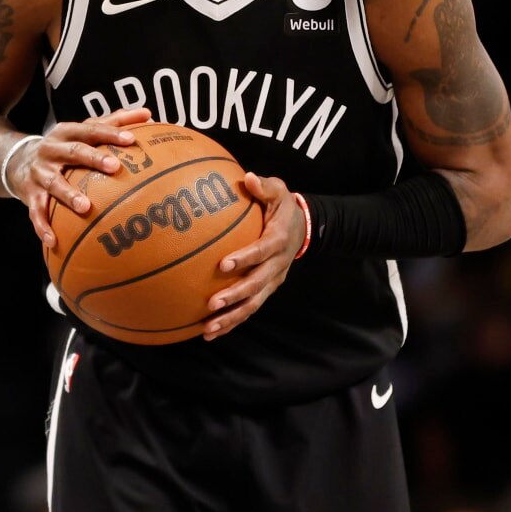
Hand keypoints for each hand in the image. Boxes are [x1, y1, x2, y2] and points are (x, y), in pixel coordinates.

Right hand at [9, 107, 151, 249]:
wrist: (17, 162)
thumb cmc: (62, 147)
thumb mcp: (82, 132)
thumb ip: (113, 122)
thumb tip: (148, 114)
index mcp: (66, 132)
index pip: (91, 130)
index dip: (110, 133)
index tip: (131, 139)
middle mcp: (51, 149)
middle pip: (73, 152)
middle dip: (92, 158)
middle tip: (114, 167)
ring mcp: (39, 172)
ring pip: (54, 183)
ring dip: (68, 195)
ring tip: (85, 207)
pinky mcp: (30, 194)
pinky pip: (36, 212)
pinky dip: (42, 226)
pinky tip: (53, 241)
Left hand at [201, 172, 301, 339]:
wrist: (302, 227)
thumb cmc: (282, 207)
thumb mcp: (278, 190)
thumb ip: (264, 187)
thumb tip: (248, 178)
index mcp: (278, 240)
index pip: (262, 251)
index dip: (245, 259)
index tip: (223, 264)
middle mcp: (277, 265)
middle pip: (258, 285)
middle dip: (236, 296)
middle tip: (212, 304)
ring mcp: (273, 280)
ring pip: (253, 304)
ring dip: (232, 318)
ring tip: (208, 329)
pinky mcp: (266, 290)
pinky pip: (249, 309)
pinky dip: (231, 323)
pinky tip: (209, 334)